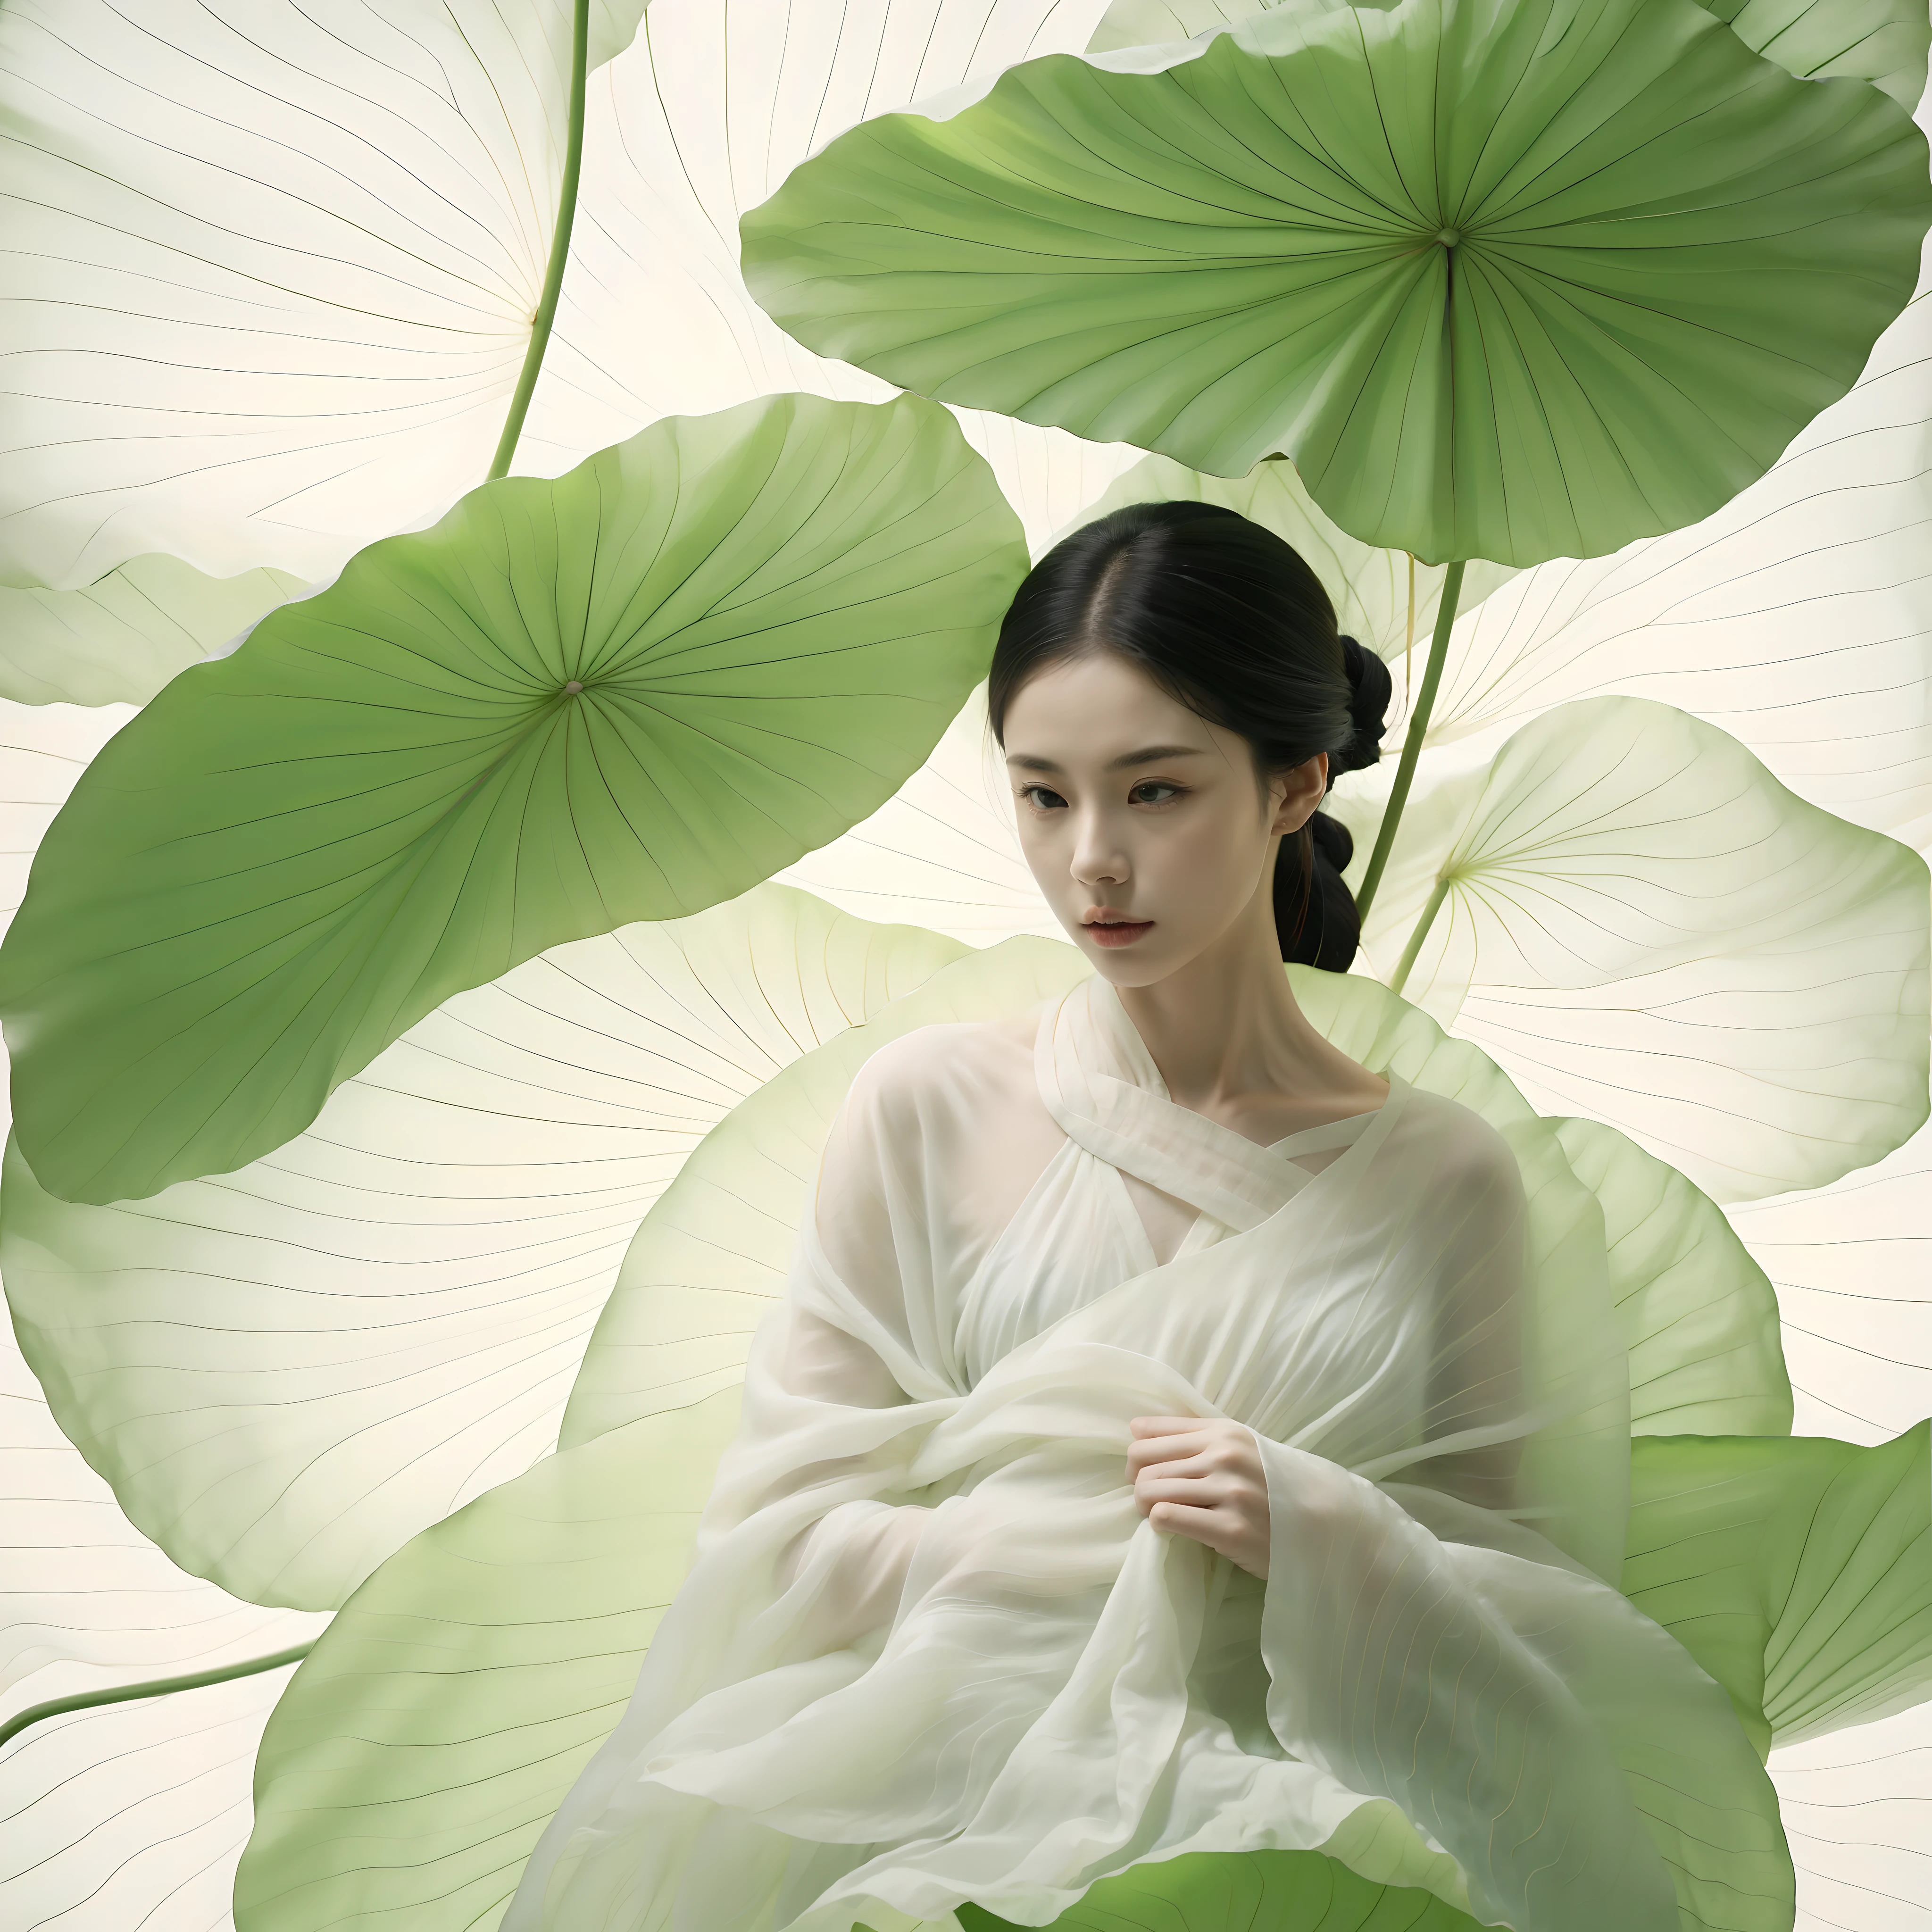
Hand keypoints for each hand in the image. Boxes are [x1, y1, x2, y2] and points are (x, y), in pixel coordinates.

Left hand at [1126, 1416, 1269, 1578]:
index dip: (1136, 1458)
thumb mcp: (1238, 1447)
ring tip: (1160, 1514)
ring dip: (1146, 1506)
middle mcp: (1225, 1457)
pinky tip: (1172, 1528)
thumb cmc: (1269, 1484)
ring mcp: (1230, 1492)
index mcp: (1223, 1433)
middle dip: (1138, 1484)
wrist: (1318, 1525)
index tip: (1142, 1473)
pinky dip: (1160, 1523)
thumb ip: (1192, 1434)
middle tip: (1150, 1499)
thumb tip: (1136, 1428)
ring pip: (1150, 1490)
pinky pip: (1168, 1517)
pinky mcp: (1230, 1529)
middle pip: (1144, 1464)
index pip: (1151, 1435)